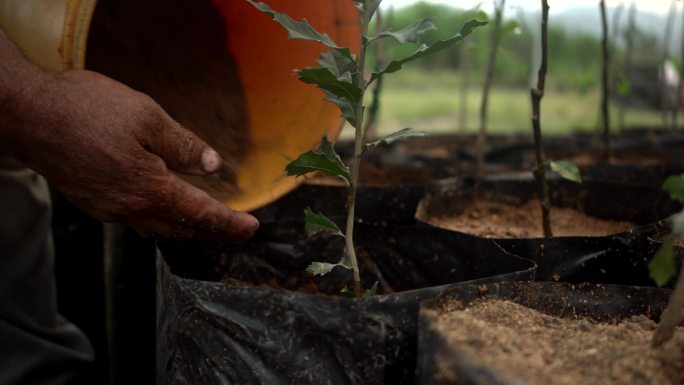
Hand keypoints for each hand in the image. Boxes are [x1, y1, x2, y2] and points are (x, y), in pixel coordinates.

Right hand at [6, 69, 257, 241]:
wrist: (27, 113)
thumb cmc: (87, 109)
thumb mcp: (148, 118)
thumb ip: (185, 146)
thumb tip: (215, 167)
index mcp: (149, 189)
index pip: (201, 214)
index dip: (230, 223)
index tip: (252, 228)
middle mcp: (129, 208)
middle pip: (182, 229)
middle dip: (214, 232)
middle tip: (238, 232)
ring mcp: (108, 209)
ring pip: (158, 228)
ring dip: (187, 230)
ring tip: (208, 225)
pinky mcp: (93, 201)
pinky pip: (136, 220)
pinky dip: (160, 220)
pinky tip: (166, 211)